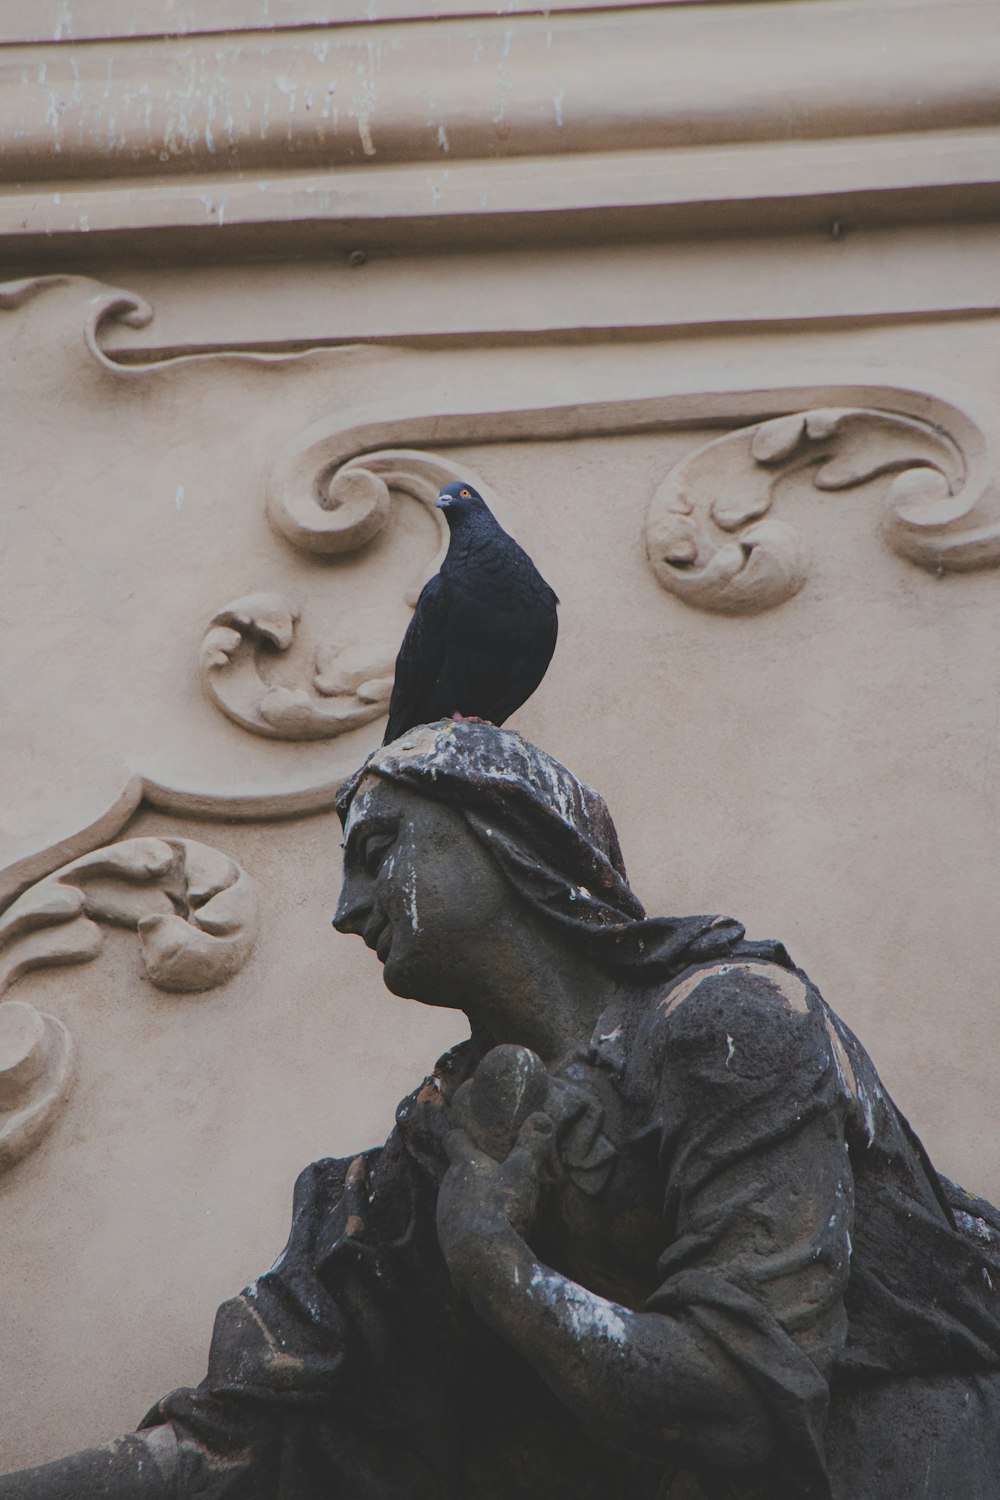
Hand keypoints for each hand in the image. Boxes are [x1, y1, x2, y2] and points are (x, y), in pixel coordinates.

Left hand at [436, 1108, 555, 1292]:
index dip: (461, 1136)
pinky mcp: (446, 1239)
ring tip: (495, 1208)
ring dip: (471, 1200)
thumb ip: (532, 1145)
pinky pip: (458, 1225)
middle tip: (496, 1175)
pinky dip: (470, 1225)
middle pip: (456, 1170)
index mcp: (464, 1164)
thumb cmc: (503, 1207)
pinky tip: (489, 1234)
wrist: (481, 1258)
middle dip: (472, 1171)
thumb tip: (542, 1116)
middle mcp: (448, 1185)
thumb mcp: (524, 1172)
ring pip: (456, 1198)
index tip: (470, 1135)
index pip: (453, 1139)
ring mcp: (444, 1213)